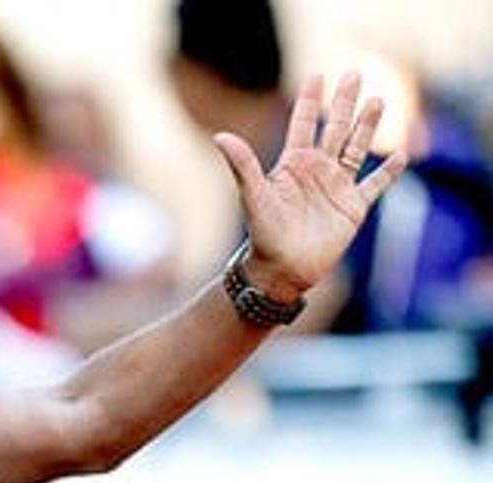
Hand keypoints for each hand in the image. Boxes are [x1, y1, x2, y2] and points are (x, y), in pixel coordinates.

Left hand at [212, 71, 407, 302]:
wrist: (282, 270)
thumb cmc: (263, 235)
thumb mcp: (254, 196)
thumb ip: (243, 165)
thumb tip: (219, 136)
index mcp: (294, 165)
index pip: (304, 125)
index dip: (309, 102)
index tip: (316, 76)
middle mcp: (317, 171)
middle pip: (336, 129)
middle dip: (344, 103)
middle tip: (355, 73)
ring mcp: (337, 187)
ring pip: (358, 149)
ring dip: (368, 126)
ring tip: (378, 101)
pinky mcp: (353, 207)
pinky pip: (375, 184)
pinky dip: (388, 172)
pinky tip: (401, 155)